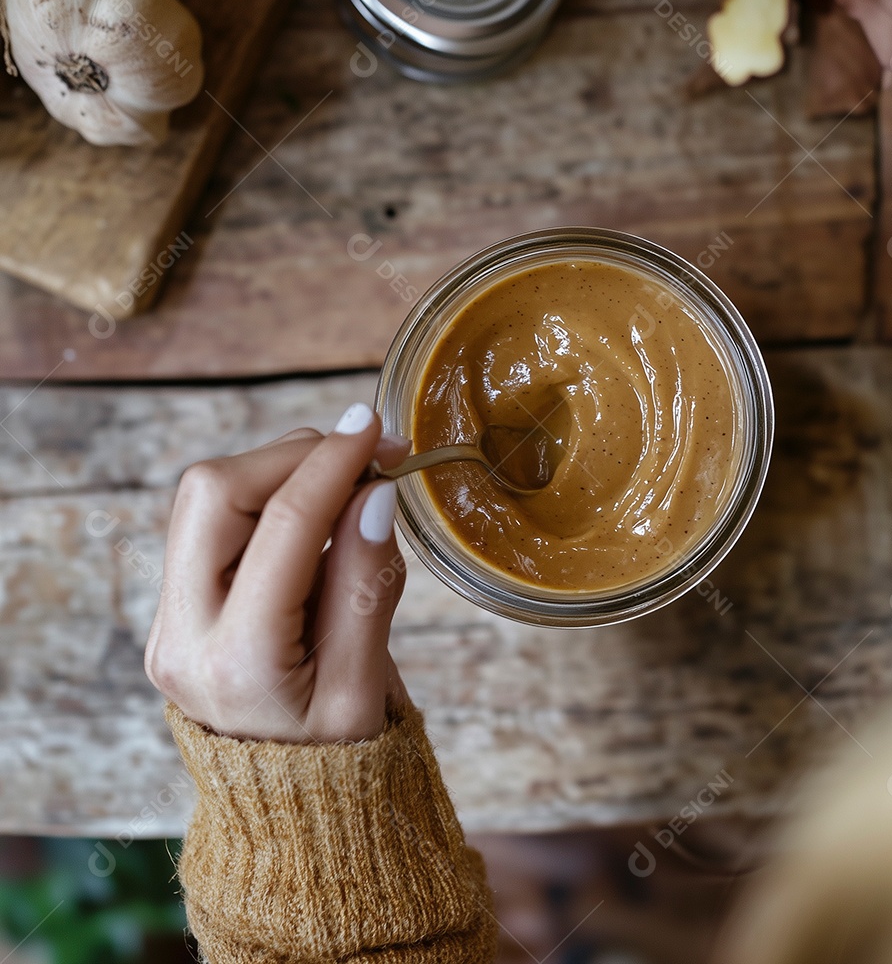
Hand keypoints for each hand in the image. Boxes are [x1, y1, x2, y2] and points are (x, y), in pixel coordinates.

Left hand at [144, 402, 411, 742]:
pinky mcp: (175, 607)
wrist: (286, 809)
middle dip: (293, 454)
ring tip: (346, 480)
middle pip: (216, 492)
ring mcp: (169, 619)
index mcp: (239, 661)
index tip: (375, 428)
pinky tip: (315, 510)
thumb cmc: (337, 760)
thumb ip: (369, 585)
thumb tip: (375, 492)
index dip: (334, 464)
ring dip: (278, 469)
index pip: (286, 527)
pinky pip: (210, 520)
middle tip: (364, 451)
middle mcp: (183, 634)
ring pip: (205, 495)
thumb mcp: (367, 685)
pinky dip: (265, 495)